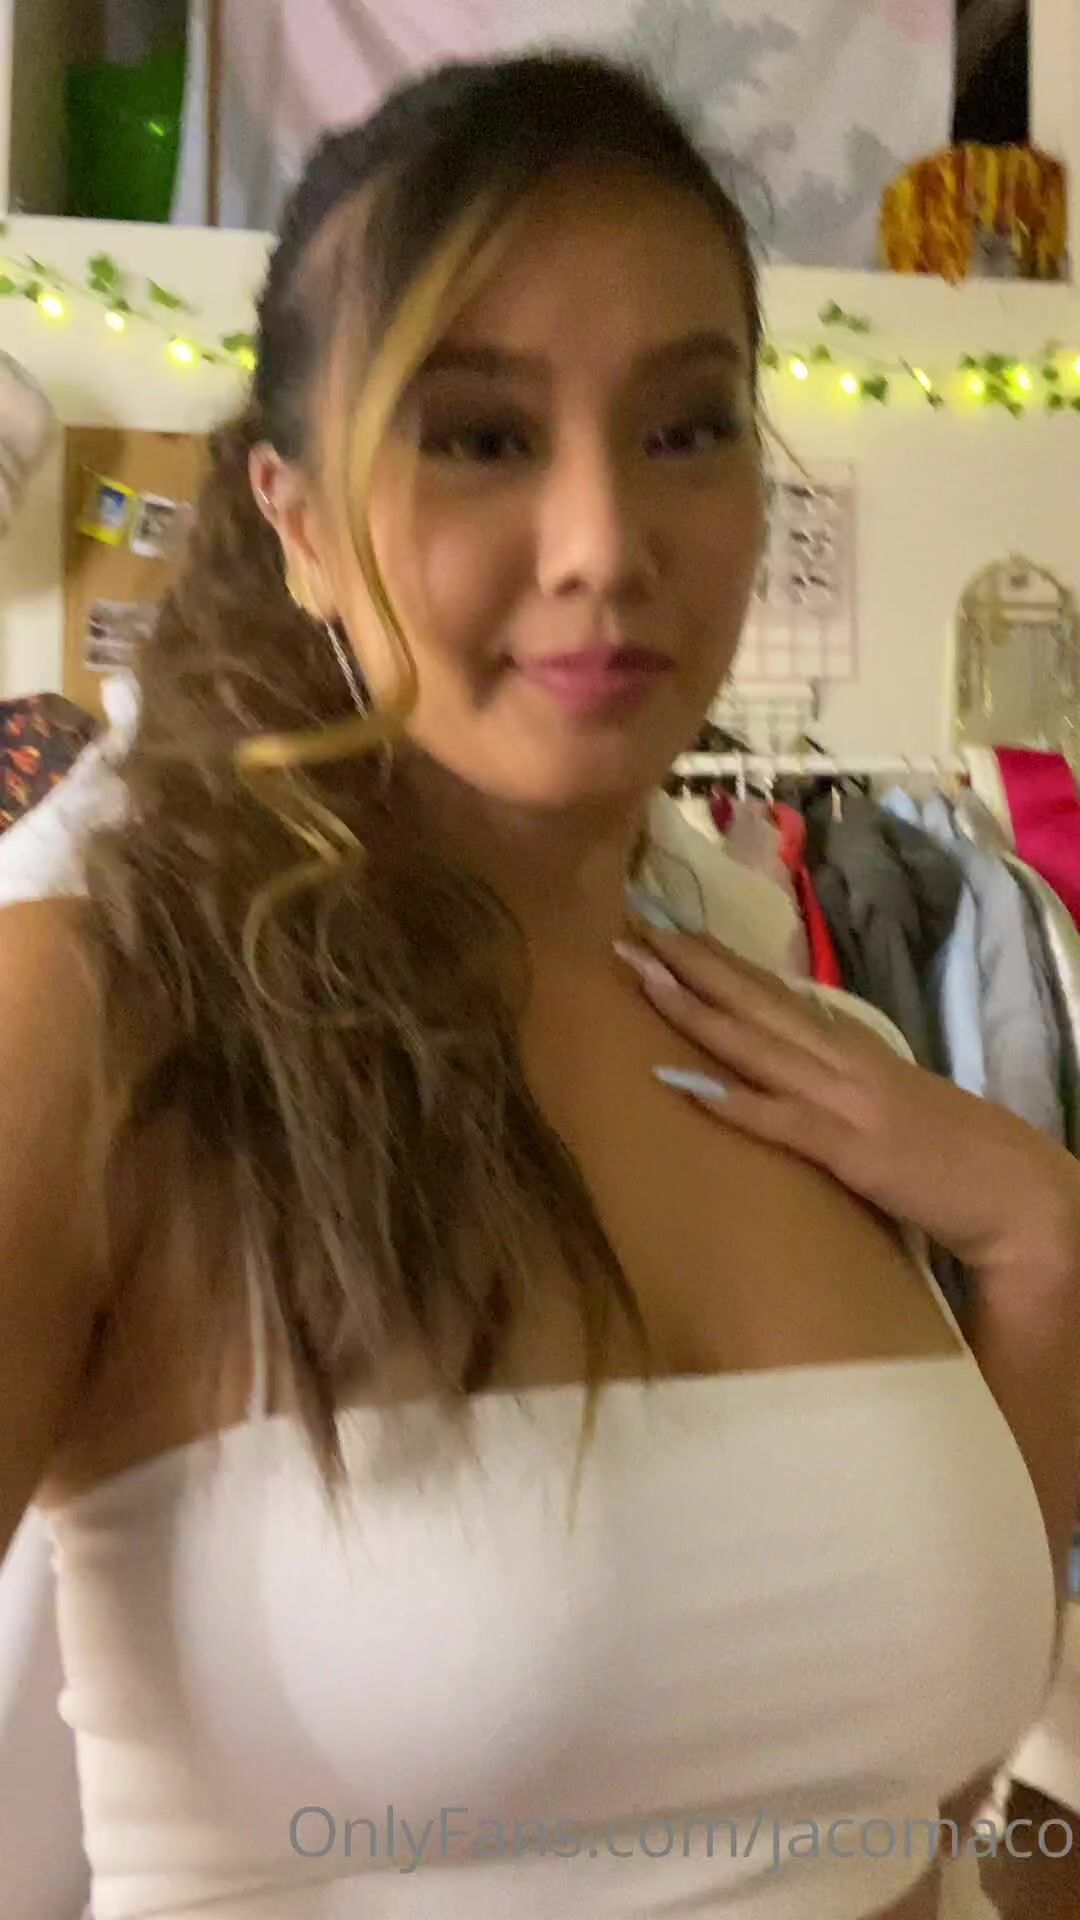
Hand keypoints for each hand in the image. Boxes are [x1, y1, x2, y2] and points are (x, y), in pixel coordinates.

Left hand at [616, 924, 1079, 1282]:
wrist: (1022, 1197)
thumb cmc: (956, 1160)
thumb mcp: (890, 1108)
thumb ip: (843, 1087)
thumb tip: (795, 1074)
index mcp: (853, 1052)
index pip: (775, 997)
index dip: (720, 965)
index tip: (668, 932)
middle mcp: (846, 1062)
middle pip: (756, 1003)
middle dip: (691, 965)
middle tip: (631, 929)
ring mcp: (849, 1101)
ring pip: (757, 1045)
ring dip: (695, 1011)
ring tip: (642, 976)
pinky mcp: (855, 1151)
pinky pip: (782, 1121)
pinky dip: (730, 1102)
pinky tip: (680, 1084)